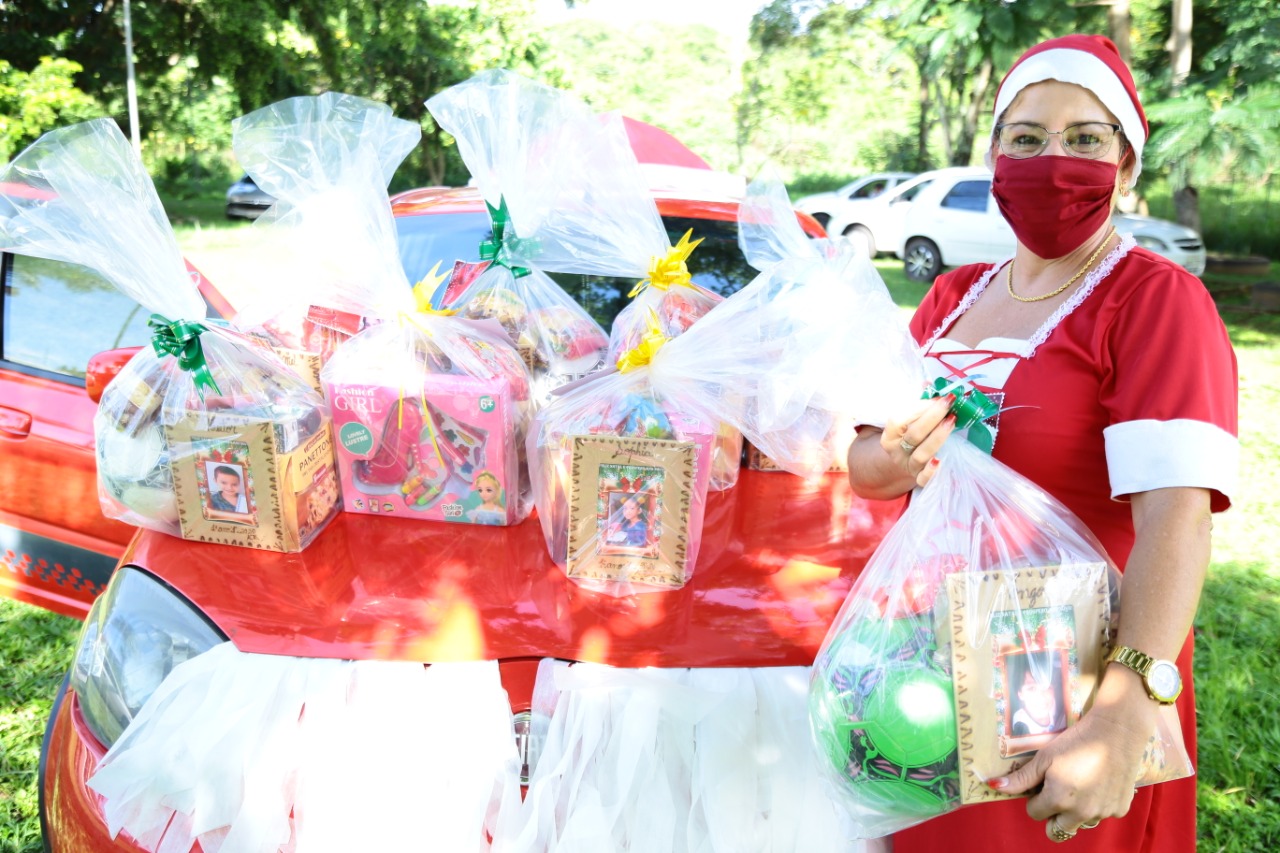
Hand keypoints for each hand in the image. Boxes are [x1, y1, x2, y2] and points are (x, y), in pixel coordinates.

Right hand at [879, 396, 955, 486]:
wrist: (903, 463)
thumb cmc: (910, 436)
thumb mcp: (908, 420)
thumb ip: (918, 403)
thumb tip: (929, 383)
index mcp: (889, 435)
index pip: (898, 420)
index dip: (917, 408)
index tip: (936, 397)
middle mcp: (896, 451)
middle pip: (913, 435)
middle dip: (932, 417)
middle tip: (949, 403)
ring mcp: (907, 466)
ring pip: (921, 454)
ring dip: (938, 437)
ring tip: (952, 421)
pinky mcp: (919, 479)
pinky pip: (923, 479)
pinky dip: (931, 471)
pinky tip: (940, 460)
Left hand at [989, 694, 1157, 839]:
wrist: (1117, 732)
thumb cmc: (1076, 742)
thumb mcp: (1045, 758)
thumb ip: (1021, 779)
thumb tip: (993, 787)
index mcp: (1059, 800)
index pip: (1035, 814)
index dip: (1035, 799)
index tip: (1042, 784)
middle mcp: (1081, 813)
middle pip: (1057, 830)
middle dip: (1053, 814)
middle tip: (1057, 791)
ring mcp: (1103, 813)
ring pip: (1080, 823)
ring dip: (1075, 812)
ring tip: (1079, 784)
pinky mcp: (1120, 809)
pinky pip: (1102, 814)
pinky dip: (1097, 804)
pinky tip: (1098, 782)